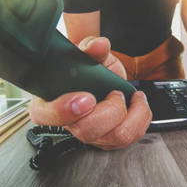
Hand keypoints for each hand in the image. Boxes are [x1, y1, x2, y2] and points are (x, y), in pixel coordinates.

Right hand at [28, 36, 152, 149]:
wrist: (104, 79)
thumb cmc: (89, 69)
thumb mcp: (88, 54)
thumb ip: (90, 48)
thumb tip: (99, 45)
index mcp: (50, 102)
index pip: (45, 116)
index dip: (63, 111)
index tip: (86, 98)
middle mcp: (69, 124)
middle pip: (86, 130)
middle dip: (109, 110)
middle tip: (114, 92)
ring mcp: (91, 135)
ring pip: (114, 138)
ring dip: (130, 114)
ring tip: (128, 96)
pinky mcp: (110, 140)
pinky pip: (131, 138)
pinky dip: (141, 117)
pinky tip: (136, 103)